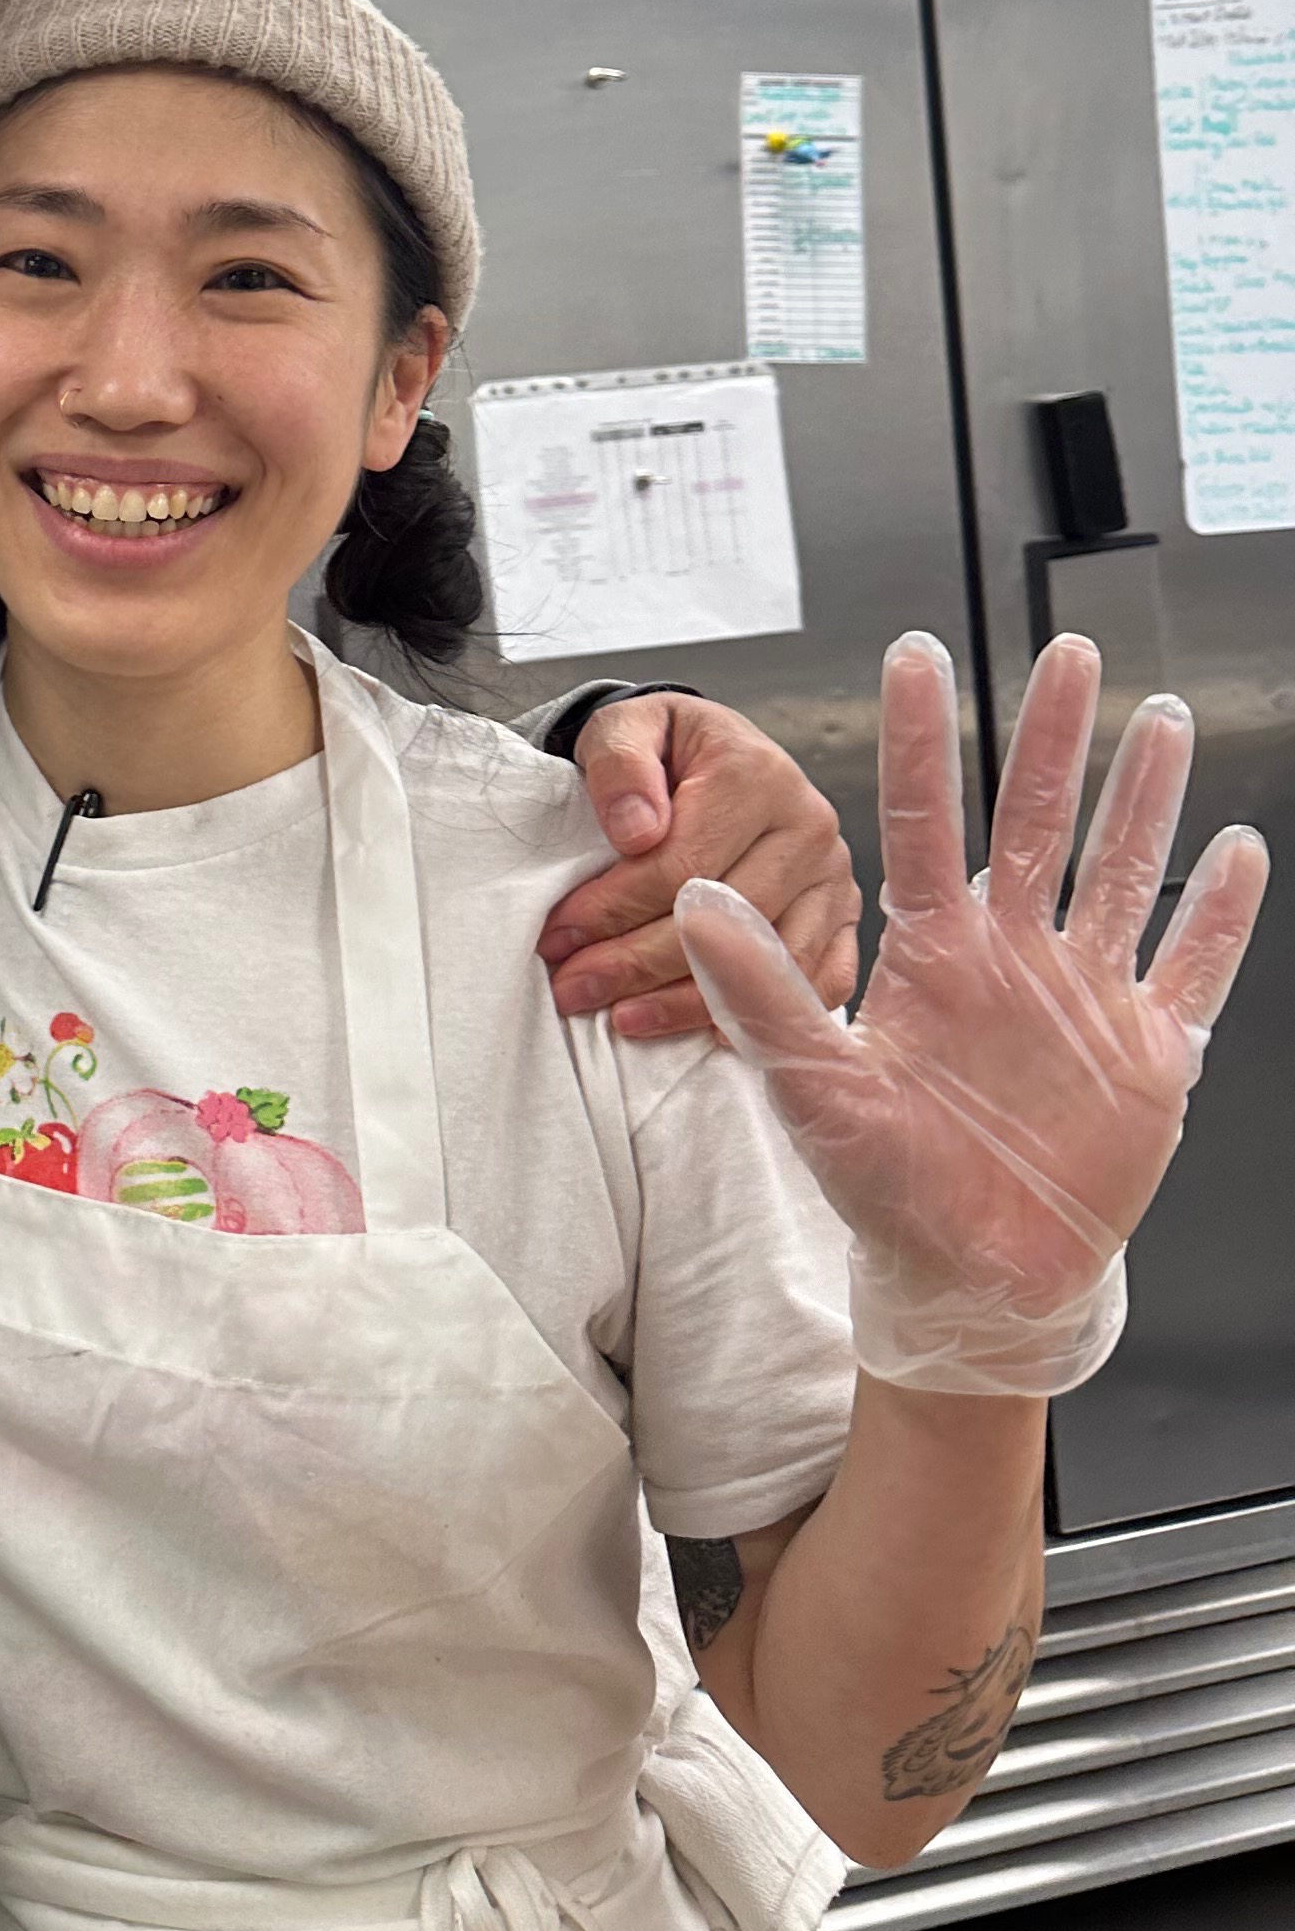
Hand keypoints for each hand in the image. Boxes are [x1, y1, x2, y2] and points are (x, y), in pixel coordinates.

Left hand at [540, 693, 860, 1042]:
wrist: (712, 754)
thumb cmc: (663, 749)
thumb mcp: (626, 728)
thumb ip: (618, 764)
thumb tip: (635, 832)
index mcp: (756, 774)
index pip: (682, 865)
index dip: (615, 909)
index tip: (559, 936)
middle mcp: (808, 826)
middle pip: (722, 921)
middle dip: (637, 963)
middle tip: (574, 987)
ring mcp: (832, 877)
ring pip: (764, 963)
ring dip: (687, 1001)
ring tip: (621, 1017)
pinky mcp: (843, 917)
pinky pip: (816, 982)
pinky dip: (764, 1013)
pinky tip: (705, 1030)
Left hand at [677, 633, 1267, 1394]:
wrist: (967, 1279)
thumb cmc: (883, 1188)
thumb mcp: (811, 1086)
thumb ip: (758, 991)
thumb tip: (695, 900)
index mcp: (933, 953)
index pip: (927, 820)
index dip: (923, 738)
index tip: (916, 653)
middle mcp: (1012, 956)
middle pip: (1039, 820)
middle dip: (1054, 735)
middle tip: (1068, 651)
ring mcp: (1086, 996)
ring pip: (1123, 871)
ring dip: (1143, 796)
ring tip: (1161, 717)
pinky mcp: (1148, 1052)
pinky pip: (1193, 967)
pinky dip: (1219, 913)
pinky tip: (1236, 849)